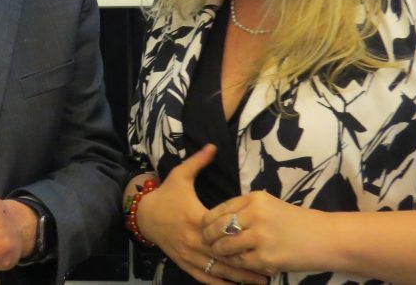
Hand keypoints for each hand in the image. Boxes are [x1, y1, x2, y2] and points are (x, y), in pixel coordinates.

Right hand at [135, 145, 267, 283]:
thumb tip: (214, 145)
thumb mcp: (179, 175)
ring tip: (260, 282)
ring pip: (217, 270)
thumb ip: (198, 162)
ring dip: (238, 278)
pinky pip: (203, 277)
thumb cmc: (166, 195)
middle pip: (225, 256)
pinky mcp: (184, 263)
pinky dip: (219, 284)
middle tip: (271, 271)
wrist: (144, 215)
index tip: (265, 242)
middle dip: (248, 265)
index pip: (223, 232)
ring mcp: (188, 255)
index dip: (243, 239)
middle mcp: (194, 241)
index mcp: (196, 219)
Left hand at [201, 190, 331, 276]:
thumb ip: (245, 208)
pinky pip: (239, 262)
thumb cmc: (295, 221)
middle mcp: (256, 215)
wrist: (325, 238)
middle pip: (218, 228)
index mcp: (255, 199)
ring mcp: (260, 238)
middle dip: (209, 237)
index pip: (220, 209)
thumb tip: (216, 218)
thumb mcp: (270, 204)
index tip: (204, 228)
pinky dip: (234, 263)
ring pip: (225, 246)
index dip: (207, 221)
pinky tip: (236, 262)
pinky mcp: (265, 258)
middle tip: (207, 242)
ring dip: (219, 252)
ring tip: (219, 253)